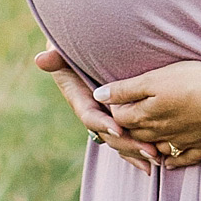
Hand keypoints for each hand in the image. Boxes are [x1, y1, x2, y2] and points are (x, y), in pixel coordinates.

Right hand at [33, 46, 158, 170]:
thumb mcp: (63, 47)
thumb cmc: (76, 42)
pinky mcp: (120, 116)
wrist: (89, 41)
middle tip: (149, 152)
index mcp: (79, 97)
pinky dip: (140, 149)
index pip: (89, 115)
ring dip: (136, 151)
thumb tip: (40, 59)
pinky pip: (129, 136)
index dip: (102, 123)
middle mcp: (93, 110)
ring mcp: (106, 115)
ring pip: (120, 139)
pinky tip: (159, 160)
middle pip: (108, 134)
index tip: (118, 128)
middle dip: (128, 144)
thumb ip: (56, 55)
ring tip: (156, 159)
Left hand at [95, 56, 200, 169]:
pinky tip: (168, 161)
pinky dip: (172, 161)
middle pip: (135, 136)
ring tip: (141, 141)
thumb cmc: (194, 82)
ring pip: (156, 151)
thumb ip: (125, 89)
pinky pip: (182, 160)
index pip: (118, 118)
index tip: (112, 101)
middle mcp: (160, 135)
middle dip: (125, 130)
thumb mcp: (155, 79)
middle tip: (121, 122)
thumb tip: (98, 95)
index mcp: (146, 117)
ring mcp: (182, 143)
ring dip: (146, 148)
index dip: (112, 109)